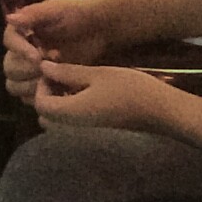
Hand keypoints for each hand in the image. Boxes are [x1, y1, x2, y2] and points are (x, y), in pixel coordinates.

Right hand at [0, 0, 118, 100]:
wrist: (99, 29)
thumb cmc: (77, 15)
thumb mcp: (56, 9)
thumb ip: (34, 14)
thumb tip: (10, 18)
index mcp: (20, 32)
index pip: (9, 43)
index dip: (20, 51)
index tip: (37, 57)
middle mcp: (20, 52)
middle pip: (9, 68)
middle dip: (27, 70)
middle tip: (49, 68)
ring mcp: (30, 71)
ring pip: (14, 85)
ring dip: (31, 85)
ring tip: (53, 80)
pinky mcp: (42, 84)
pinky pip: (29, 98)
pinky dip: (40, 97)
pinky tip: (57, 89)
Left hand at [30, 59, 170, 132]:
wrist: (163, 112)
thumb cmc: (131, 90)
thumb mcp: (97, 74)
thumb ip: (67, 72)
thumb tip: (43, 67)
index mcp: (69, 114)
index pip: (39, 103)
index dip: (41, 85)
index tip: (55, 70)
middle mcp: (72, 128)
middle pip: (46, 114)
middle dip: (48, 94)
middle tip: (61, 75)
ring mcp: (84, 134)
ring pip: (58, 120)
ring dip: (60, 101)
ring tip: (74, 81)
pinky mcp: (95, 133)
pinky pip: (72, 123)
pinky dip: (72, 108)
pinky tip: (86, 93)